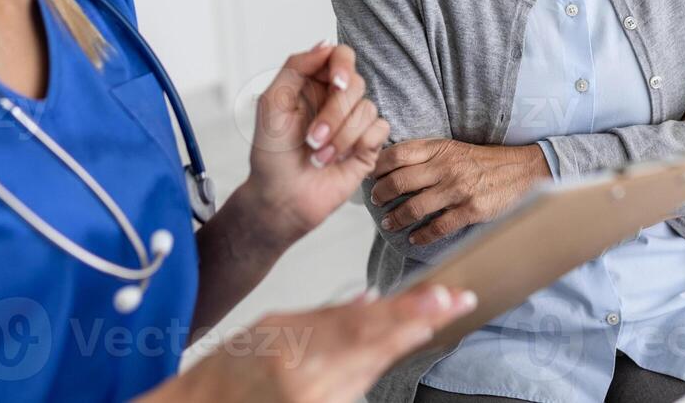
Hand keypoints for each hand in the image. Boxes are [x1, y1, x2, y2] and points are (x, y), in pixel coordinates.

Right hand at [158, 284, 478, 402]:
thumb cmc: (227, 373)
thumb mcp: (271, 328)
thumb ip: (324, 317)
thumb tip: (369, 301)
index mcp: (296, 354)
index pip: (364, 325)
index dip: (408, 311)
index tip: (441, 298)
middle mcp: (314, 386)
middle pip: (380, 347)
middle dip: (421, 322)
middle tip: (458, 300)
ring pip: (377, 367)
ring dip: (404, 339)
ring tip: (436, 311)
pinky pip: (361, 386)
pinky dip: (377, 362)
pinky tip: (398, 341)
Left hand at [243, 42, 391, 246]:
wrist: (281, 198)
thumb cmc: (272, 154)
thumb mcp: (272, 103)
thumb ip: (295, 67)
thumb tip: (325, 44)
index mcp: (314, 84)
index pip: (341, 56)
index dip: (342, 65)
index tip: (335, 83)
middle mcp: (337, 100)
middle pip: (356, 84)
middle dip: (335, 113)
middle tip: (312, 138)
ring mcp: (354, 123)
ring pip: (368, 109)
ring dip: (341, 137)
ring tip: (319, 157)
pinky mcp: (368, 145)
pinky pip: (380, 129)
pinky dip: (358, 144)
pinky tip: (338, 161)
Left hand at [369, 139, 549, 245]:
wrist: (521, 170)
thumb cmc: (482, 161)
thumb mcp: (452, 147)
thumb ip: (426, 154)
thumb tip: (391, 164)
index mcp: (439, 148)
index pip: (397, 154)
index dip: (377, 165)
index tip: (369, 175)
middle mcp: (445, 167)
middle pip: (399, 181)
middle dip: (381, 194)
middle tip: (375, 201)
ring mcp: (458, 189)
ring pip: (414, 207)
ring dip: (396, 218)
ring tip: (388, 223)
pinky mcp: (470, 210)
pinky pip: (437, 227)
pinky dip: (421, 236)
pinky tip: (414, 238)